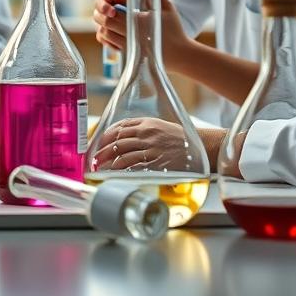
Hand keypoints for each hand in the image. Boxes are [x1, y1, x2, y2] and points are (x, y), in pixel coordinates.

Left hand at [92, 0, 197, 70]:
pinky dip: (105, 35)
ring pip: (104, 32)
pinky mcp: (128, 53)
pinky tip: (111, 28)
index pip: (114, 8)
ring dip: (103, 22)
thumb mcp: (167, 9)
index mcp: (138, 21)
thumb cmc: (175, 30)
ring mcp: (128, 45)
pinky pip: (108, 44)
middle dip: (103, 10)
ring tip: (109, 15)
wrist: (180, 55)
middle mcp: (130, 34)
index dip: (112, 0)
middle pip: (106, 20)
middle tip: (108, 5)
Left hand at [92, 118, 206, 172]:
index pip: (120, 126)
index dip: (106, 135)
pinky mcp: (155, 161)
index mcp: (146, 122)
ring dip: (108, 162)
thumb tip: (123, 136)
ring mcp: (150, 148)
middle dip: (103, 150)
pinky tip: (114, 172)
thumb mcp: (160, 126)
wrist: (200, 146)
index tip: (99, 143)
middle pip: (117, 141)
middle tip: (95, 158)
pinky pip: (133, 165)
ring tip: (100, 167)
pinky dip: (120, 169)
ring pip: (122, 154)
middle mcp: (146, 133)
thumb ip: (143, 129)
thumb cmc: (180, 138)